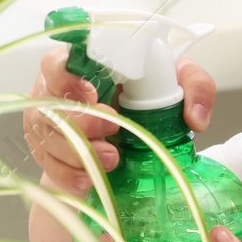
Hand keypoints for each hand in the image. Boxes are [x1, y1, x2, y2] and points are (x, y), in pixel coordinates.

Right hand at [25, 51, 216, 241]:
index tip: (90, 93)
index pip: (58, 61)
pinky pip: (47, 165)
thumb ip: (196, 86)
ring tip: (111, 159)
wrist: (132, 134)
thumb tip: (195, 118)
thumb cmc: (149, 96)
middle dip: (80, 120)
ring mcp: (48, 122)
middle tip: (113, 128)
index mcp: (83, 65)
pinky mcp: (47, 151)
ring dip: (76, 150)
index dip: (66, 76)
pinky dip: (67, 175)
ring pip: (45, 135)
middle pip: (48, 102)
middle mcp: (56, 91)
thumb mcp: (179, 82)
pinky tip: (87, 181)